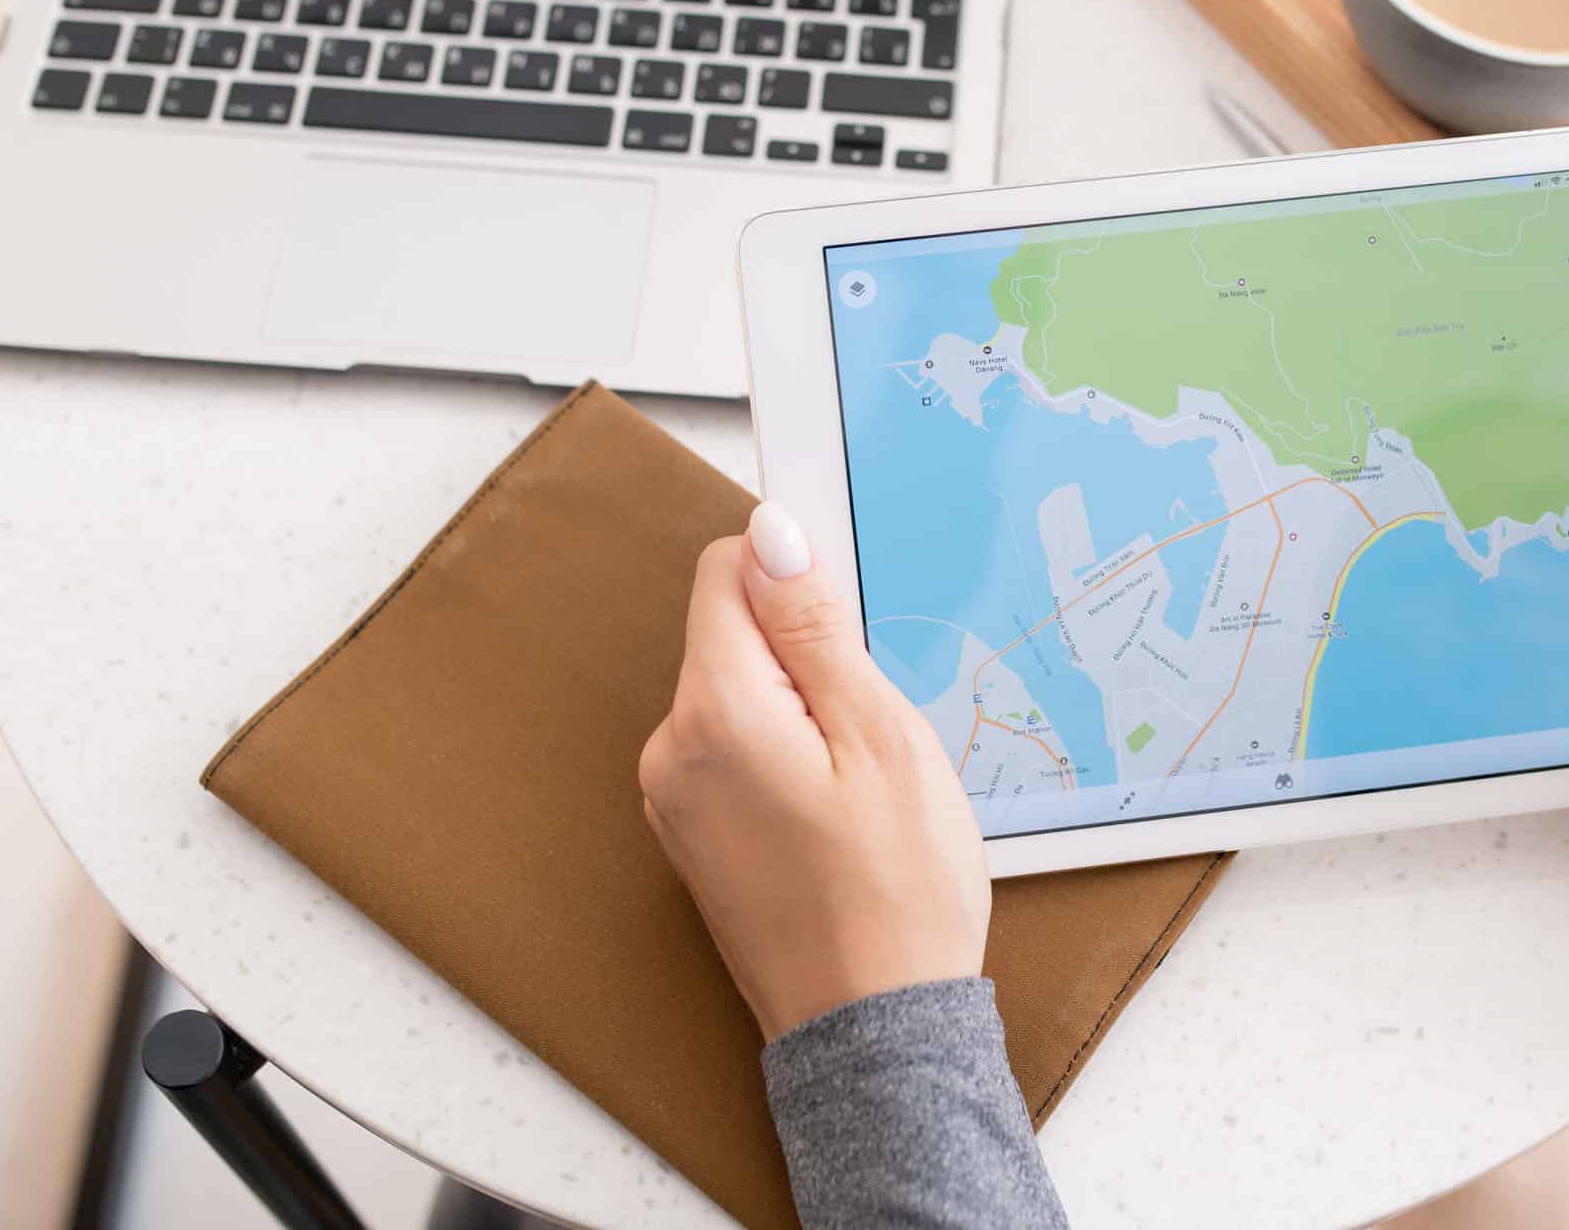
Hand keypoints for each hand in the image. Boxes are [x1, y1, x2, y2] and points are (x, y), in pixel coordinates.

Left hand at [639, 501, 990, 1038]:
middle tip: (874, 730)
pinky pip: (736, 752)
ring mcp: (674, 799)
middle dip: (807, 655)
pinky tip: (837, 816)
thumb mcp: (881, 736)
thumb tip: (773, 533)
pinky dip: (787, 759)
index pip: (727, 569)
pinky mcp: (692, 836)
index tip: (853, 627)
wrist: (875, 1035)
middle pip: (733, 633)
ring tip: (860, 787)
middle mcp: (671, 749)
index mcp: (714, 710)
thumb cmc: (897, 893)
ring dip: (802, 711)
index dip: (799, 578)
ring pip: (740, 693)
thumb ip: (815, 627)